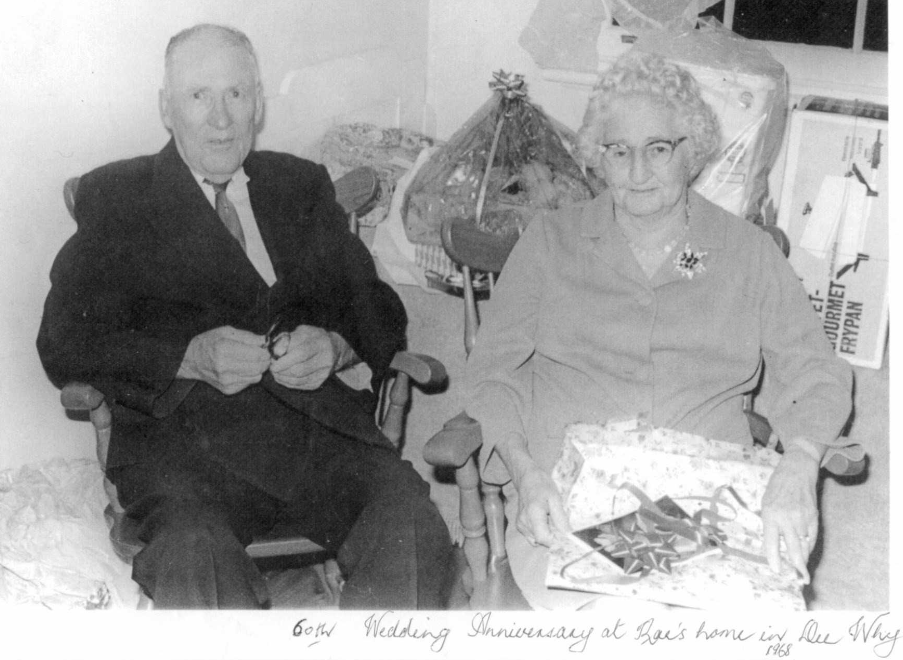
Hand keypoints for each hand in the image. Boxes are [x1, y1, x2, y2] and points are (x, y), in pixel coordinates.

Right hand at [177, 326, 269, 394]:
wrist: (192, 361)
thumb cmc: (210, 343)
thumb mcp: (226, 332)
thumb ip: (248, 336)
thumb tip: (265, 341)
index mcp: (223, 349)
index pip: (256, 355)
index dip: (265, 352)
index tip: (266, 349)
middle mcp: (224, 367)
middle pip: (258, 367)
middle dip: (265, 361)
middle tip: (263, 355)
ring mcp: (226, 380)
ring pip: (256, 376)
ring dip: (259, 368)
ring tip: (251, 361)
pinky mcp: (228, 390)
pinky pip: (249, 382)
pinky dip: (250, 375)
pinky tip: (241, 369)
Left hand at [269, 325, 348, 389]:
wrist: (334, 349)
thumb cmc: (314, 338)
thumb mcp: (303, 331)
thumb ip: (288, 339)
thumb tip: (274, 351)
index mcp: (320, 343)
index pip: (301, 354)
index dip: (285, 361)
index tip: (273, 363)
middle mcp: (325, 359)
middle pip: (299, 370)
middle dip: (281, 370)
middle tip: (272, 367)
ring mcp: (323, 373)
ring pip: (298, 380)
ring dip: (283, 377)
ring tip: (275, 372)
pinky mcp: (320, 382)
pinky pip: (300, 385)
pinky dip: (288, 382)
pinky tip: (282, 377)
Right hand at [513, 465, 570, 547]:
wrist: (527, 478)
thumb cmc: (542, 485)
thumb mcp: (555, 498)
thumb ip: (561, 518)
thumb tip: (568, 534)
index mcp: (533, 513)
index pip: (543, 538)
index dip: (556, 541)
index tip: (565, 537)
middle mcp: (524, 522)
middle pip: (541, 540)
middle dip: (553, 537)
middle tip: (560, 525)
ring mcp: (520, 525)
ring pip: (537, 540)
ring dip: (547, 535)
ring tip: (551, 521)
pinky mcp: (519, 526)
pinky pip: (532, 537)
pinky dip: (540, 533)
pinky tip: (544, 523)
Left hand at [761, 449, 819, 582]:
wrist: (796, 471)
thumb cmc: (777, 488)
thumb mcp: (765, 505)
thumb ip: (769, 526)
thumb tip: (772, 549)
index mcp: (770, 515)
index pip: (772, 544)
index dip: (774, 561)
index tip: (777, 572)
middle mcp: (787, 519)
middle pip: (794, 550)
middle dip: (797, 569)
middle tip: (799, 581)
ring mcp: (802, 518)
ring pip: (805, 546)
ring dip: (804, 560)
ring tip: (801, 572)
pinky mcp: (814, 517)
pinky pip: (812, 538)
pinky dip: (809, 548)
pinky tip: (806, 554)